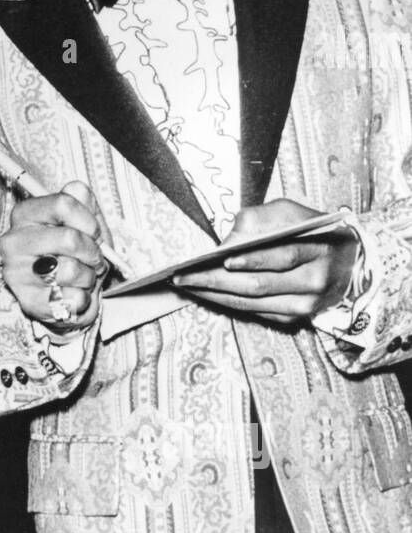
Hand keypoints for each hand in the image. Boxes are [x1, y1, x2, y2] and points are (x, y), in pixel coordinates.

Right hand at [0, 180, 105, 331]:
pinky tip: (72, 295)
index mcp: (24, 214)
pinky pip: (71, 298)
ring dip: (88, 277)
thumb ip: (82, 202)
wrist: (68, 296)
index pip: (63, 204)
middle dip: (93, 252)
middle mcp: (13, 241)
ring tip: (82, 277)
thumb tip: (77, 190)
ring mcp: (17, 273)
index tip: (94, 233)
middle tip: (94, 259)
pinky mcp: (28, 302)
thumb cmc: (75, 254)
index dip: (89, 220)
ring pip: (71, 270)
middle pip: (69, 238)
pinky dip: (82, 298)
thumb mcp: (83, 223)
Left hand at [172, 199, 357, 325]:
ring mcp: (304, 305)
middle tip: (184, 276)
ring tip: (186, 285)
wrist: (347, 264)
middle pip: (260, 285)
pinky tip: (205, 294)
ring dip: (215, 295)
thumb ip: (263, 219)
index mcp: (318, 249)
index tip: (223, 258)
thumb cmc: (313, 232)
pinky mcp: (293, 319)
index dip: (253, 259)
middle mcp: (313, 282)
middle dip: (217, 280)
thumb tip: (228, 240)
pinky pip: (254, 312)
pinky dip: (227, 303)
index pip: (283, 257)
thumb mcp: (294, 213)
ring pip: (253, 303)